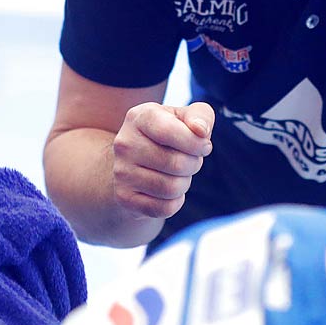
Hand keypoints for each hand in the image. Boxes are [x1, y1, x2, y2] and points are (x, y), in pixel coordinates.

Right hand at [111, 102, 214, 220]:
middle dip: (194, 164)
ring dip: (184, 183)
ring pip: (171, 188)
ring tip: (177, 174)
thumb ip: (201, 115)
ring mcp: (121, 171)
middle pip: (176, 163)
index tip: (204, 146)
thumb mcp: (185, 118)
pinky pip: (164, 209)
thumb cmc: (170, 135)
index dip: (195, 143)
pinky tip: (168, 191)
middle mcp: (124, 143)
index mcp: (139, 117)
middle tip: (189, 161)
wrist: (137, 162)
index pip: (169, 131)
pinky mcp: (123, 197)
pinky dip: (175, 202)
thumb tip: (201, 131)